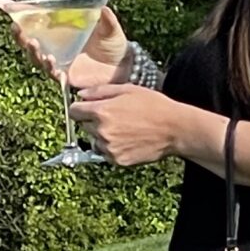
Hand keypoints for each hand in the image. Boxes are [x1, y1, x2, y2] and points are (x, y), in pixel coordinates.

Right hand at [0, 0, 129, 95]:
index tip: (2, 3)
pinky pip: (54, 74)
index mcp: (59, 29)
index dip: (17, 12)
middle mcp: (54, 45)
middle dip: (20, 35)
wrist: (123, 66)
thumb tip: (104, 8)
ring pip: (38, 58)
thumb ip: (106, 18)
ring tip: (35, 44)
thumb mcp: (110, 28)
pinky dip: (51, 68)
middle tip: (16, 28)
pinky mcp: (66, 76)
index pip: (35, 19)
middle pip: (29, 40)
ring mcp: (59, 61)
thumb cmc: (112, 43)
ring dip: (33, 52)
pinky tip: (51, 63)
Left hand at [70, 81, 184, 166]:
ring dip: (103, 136)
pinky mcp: (117, 160)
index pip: (74, 111)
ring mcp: (109, 148)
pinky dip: (113, 148)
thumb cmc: (154, 106)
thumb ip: (99, 91)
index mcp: (101, 111)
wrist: (175, 129)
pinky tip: (129, 140)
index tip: (88, 109)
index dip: (81, 108)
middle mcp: (102, 131)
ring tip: (125, 130)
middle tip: (115, 117)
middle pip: (83, 126)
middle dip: (93, 121)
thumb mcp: (127, 89)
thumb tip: (80, 95)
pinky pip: (106, 153)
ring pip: (95, 141)